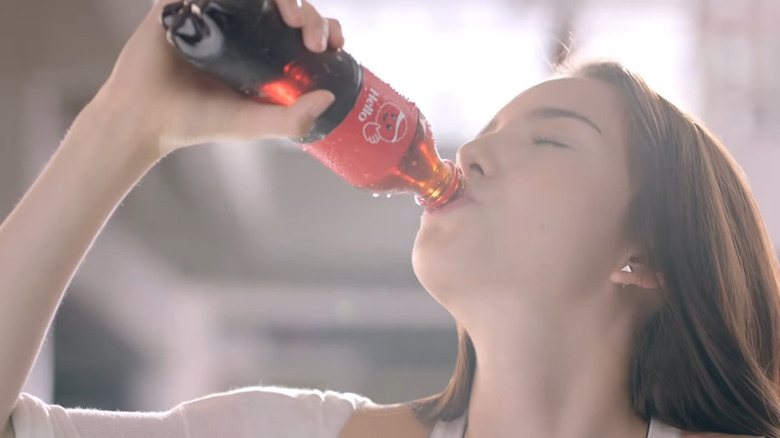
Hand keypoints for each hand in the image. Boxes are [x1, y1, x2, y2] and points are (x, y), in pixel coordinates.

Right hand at [91, 0, 344, 157]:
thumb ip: (291, 119)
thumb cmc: (197, 122)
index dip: (322, 29)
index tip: (334, 44)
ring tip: (291, 18)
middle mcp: (242, 30)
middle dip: (310, 15)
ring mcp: (214, 13)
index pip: (301, 30)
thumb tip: (330, 98)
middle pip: (286, 5)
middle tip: (313, 39)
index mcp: (261, 54)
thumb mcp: (251, 125)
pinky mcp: (183, 3)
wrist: (144, 117)